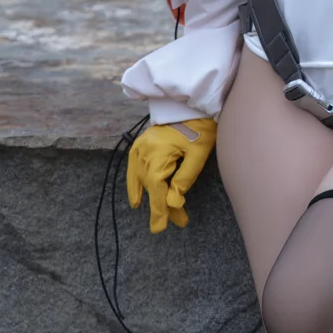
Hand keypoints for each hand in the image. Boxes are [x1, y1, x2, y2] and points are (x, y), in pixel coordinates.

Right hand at [126, 118, 216, 232]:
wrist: (191, 105)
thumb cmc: (199, 128)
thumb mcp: (198, 155)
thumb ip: (185, 178)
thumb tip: (173, 202)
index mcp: (157, 155)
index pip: (157, 189)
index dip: (161, 209)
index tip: (166, 226)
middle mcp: (143, 152)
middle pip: (150, 187)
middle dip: (162, 207)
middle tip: (174, 224)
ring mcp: (139, 148)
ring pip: (139, 180)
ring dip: (148, 198)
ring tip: (155, 217)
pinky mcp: (140, 145)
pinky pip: (133, 168)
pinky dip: (134, 184)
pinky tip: (137, 198)